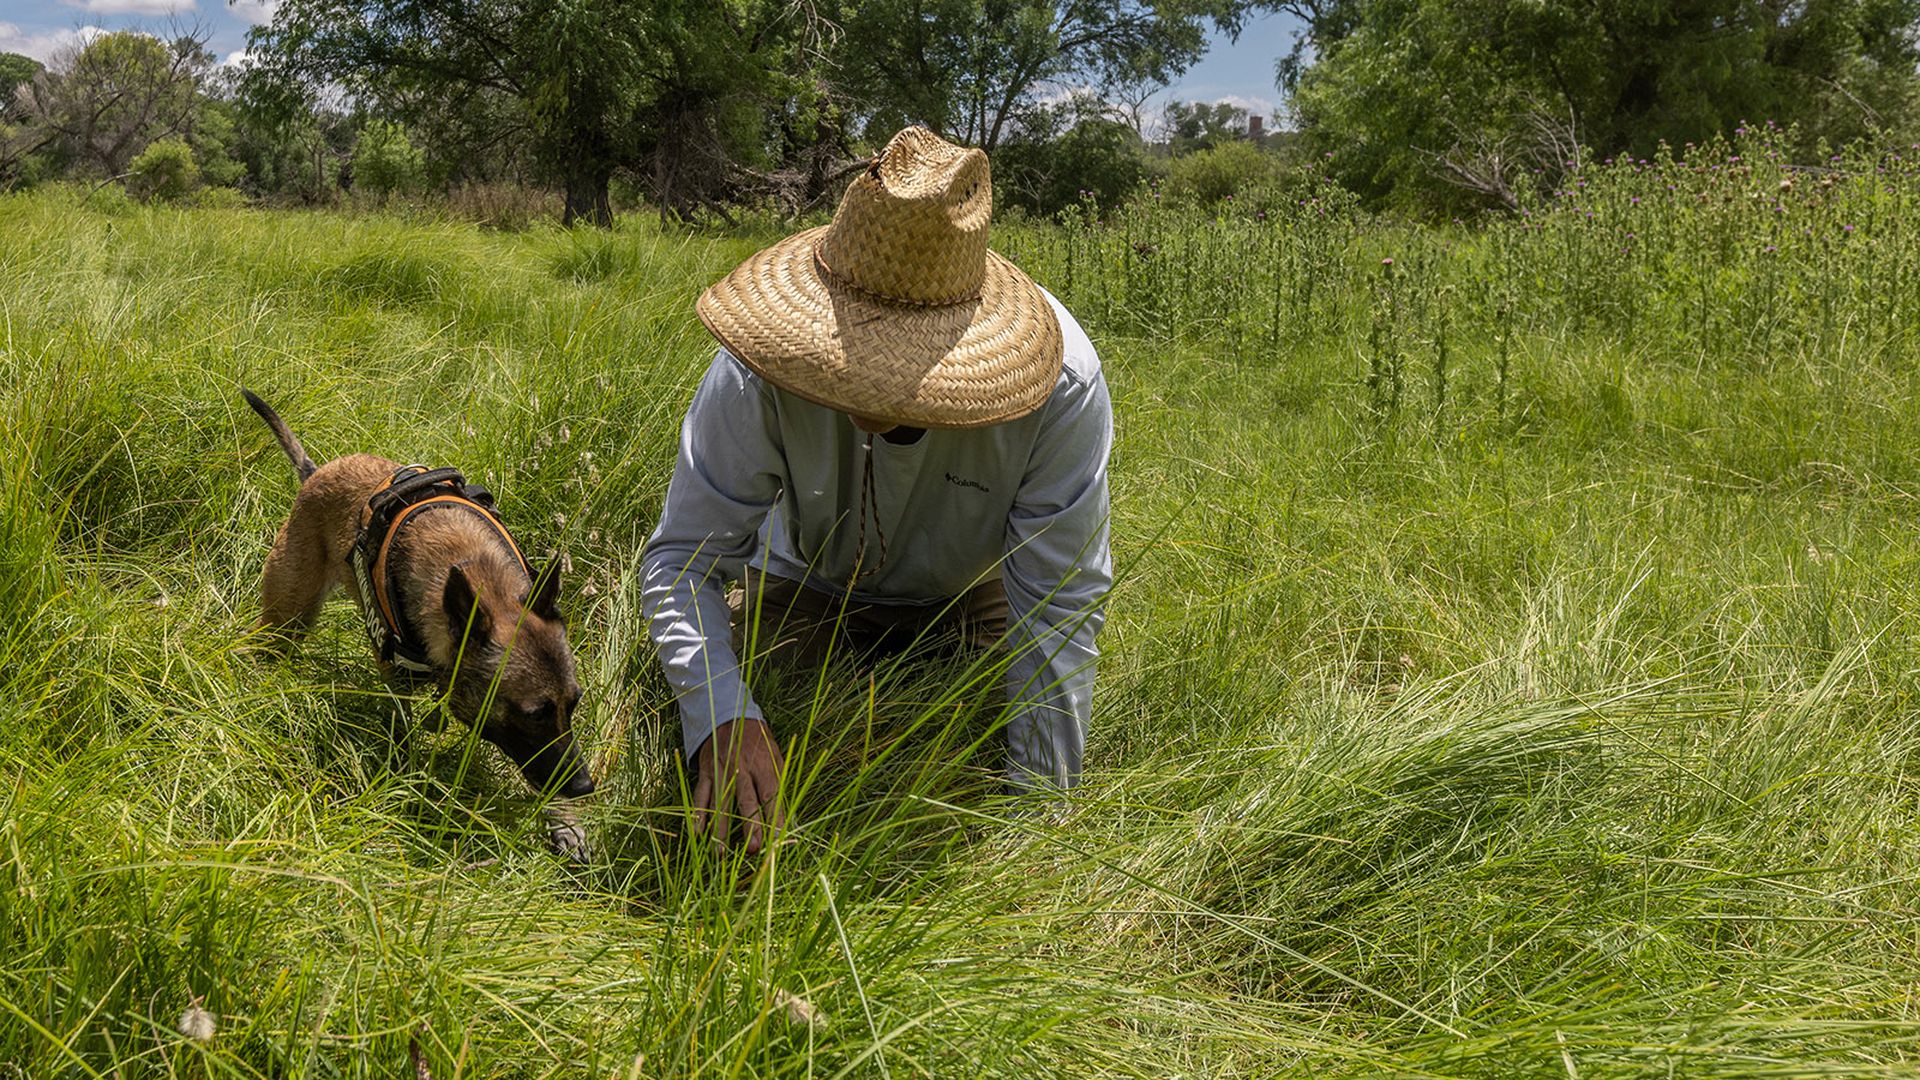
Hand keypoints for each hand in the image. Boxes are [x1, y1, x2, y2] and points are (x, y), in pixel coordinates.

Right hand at [693, 718, 785, 854]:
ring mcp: (722, 770)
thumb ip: (778, 782)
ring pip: (720, 804)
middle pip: (747, 803)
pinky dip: (698, 815)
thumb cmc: (758, 739)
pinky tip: (698, 833)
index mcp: (764, 765)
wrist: (728, 713)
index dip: (775, 818)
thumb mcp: (775, 754)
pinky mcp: (706, 771)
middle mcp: (742, 769)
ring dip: (720, 830)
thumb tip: (788, 815)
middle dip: (750, 828)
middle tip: (752, 850)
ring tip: (721, 854)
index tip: (779, 840)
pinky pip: (700, 796)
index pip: (771, 796)